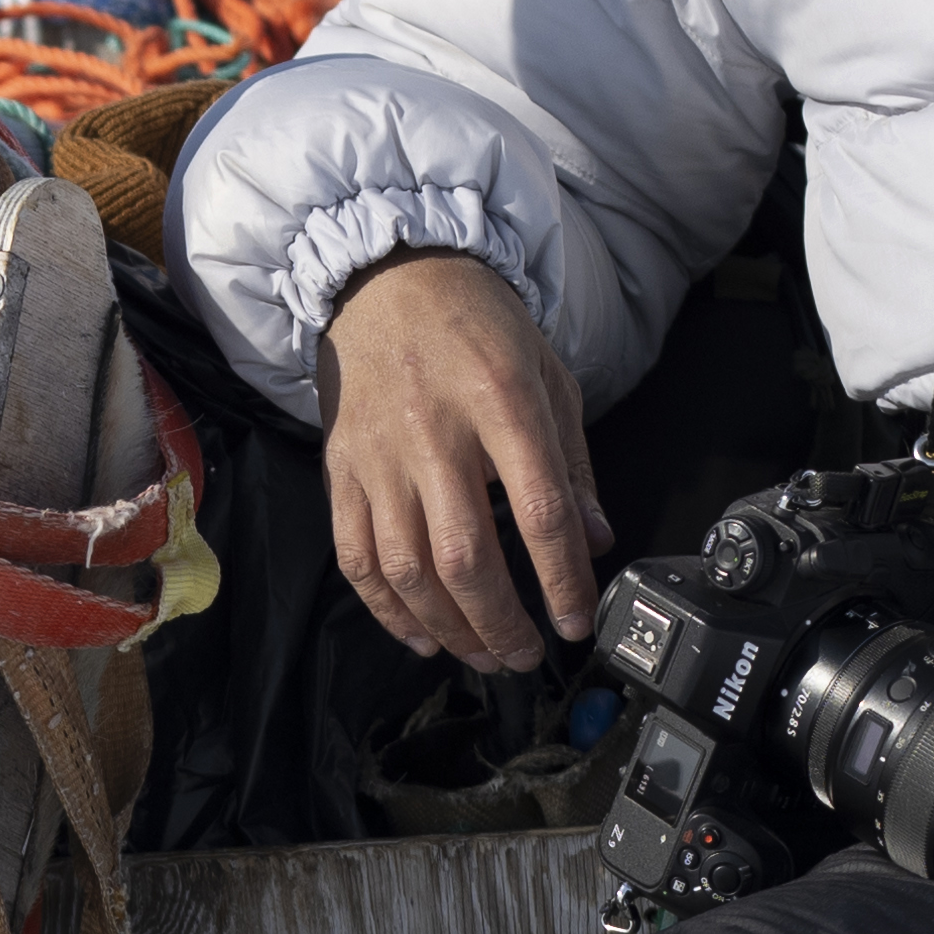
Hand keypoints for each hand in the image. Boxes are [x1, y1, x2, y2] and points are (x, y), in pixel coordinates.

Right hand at [322, 252, 612, 671]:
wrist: (387, 278)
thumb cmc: (475, 325)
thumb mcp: (548, 375)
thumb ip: (573, 462)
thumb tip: (593, 540)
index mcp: (501, 402)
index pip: (540, 512)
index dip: (562, 580)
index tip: (576, 620)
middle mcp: (435, 434)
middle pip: (467, 557)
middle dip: (501, 623)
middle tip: (527, 655)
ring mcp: (379, 456)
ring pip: (409, 569)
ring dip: (449, 628)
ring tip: (482, 654)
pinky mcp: (340, 469)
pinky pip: (357, 557)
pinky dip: (388, 610)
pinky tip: (420, 635)